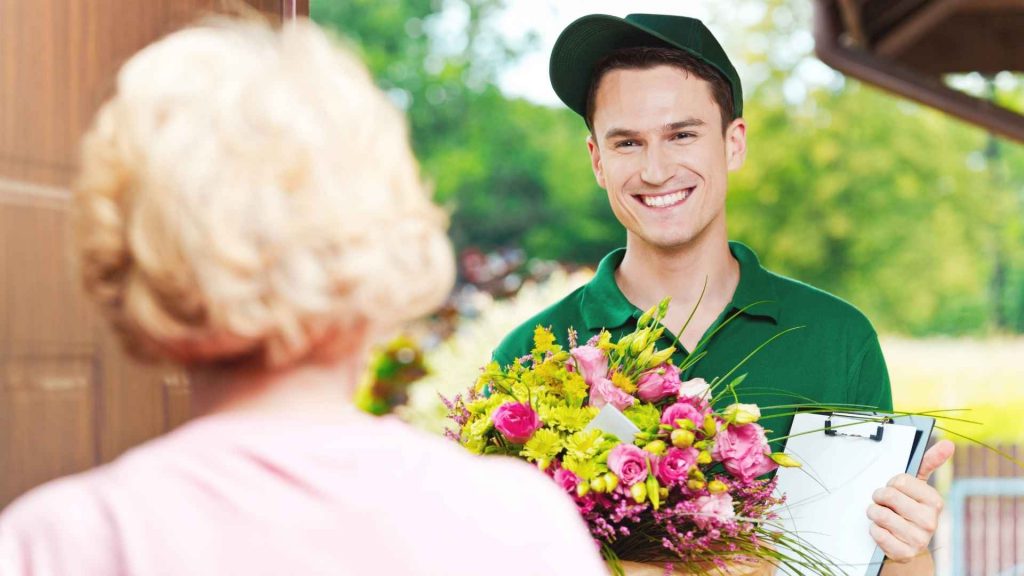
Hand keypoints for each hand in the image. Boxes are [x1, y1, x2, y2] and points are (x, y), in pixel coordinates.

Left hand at [867, 440, 953, 562]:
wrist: (907, 544)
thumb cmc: (910, 508)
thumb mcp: (918, 485)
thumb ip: (929, 462)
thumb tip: (948, 444)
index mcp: (934, 501)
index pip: (900, 480)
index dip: (891, 484)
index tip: (895, 489)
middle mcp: (930, 521)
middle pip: (888, 496)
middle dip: (879, 497)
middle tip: (884, 503)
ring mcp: (918, 539)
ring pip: (880, 515)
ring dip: (874, 513)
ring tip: (881, 516)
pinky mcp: (904, 553)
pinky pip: (877, 533)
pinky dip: (874, 530)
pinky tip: (883, 531)